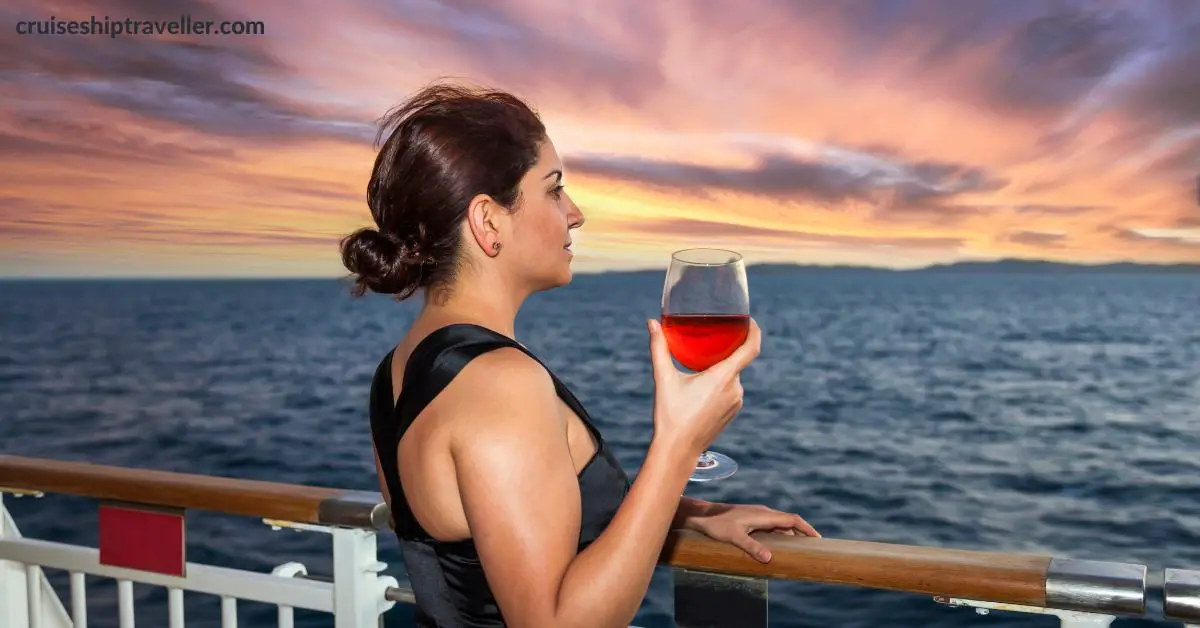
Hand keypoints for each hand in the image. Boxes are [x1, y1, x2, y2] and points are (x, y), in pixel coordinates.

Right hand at [646, 318, 761, 456]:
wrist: (677, 449)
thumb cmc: (670, 414)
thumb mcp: (663, 378)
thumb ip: (659, 348)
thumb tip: (651, 323)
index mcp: (723, 377)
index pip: (751, 348)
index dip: (754, 331)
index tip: (749, 320)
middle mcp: (735, 389)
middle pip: (737, 360)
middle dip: (724, 350)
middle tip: (710, 339)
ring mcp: (736, 402)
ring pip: (733, 376)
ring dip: (721, 368)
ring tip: (703, 363)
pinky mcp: (733, 412)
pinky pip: (731, 390)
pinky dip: (721, 383)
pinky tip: (705, 385)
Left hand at [682, 502, 819, 562]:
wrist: (702, 515)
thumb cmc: (717, 525)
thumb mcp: (734, 537)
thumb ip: (751, 547)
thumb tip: (769, 558)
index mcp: (764, 515)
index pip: (792, 519)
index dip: (807, 528)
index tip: (818, 539)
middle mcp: (764, 513)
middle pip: (789, 522)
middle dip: (803, 533)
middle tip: (814, 547)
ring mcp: (758, 516)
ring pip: (780, 525)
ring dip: (791, 534)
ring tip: (800, 549)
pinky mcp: (751, 520)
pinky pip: (772, 527)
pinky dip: (780, 535)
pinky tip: (780, 546)